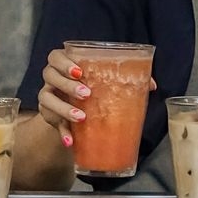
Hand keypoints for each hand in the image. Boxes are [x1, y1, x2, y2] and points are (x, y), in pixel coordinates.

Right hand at [37, 49, 156, 147]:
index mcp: (65, 63)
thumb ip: (126, 79)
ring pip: (47, 97)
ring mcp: (48, 95)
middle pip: (50, 74)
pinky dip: (62, 132)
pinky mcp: (48, 115)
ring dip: (64, 108)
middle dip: (67, 84)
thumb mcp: (105, 81)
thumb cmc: (92, 88)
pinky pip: (52, 123)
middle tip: (87, 94)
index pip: (56, 56)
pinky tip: (71, 141)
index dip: (65, 63)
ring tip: (82, 118)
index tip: (80, 71)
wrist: (75, 110)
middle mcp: (52, 77)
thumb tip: (150, 85)